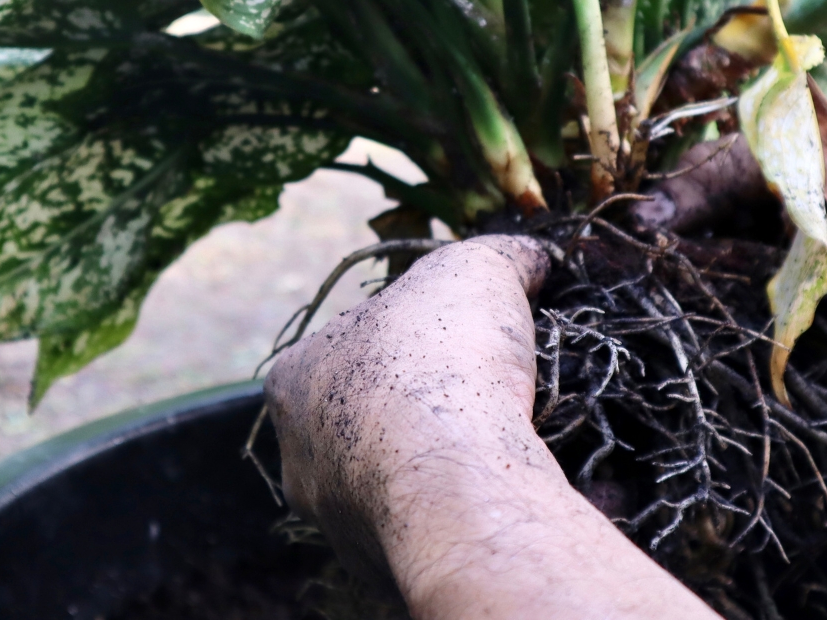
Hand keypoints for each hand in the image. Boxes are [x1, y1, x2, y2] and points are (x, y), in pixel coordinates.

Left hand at [265, 236, 718, 619]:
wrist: (451, 482)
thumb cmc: (441, 361)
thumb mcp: (476, 270)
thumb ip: (502, 257)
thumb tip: (534, 258)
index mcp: (293, 379)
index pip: (350, 347)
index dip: (414, 337)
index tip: (469, 339)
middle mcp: (299, 456)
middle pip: (374, 421)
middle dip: (430, 409)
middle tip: (495, 396)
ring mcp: (337, 521)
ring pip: (401, 483)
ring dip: (452, 464)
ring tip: (514, 444)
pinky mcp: (383, 570)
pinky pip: (434, 530)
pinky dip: (472, 511)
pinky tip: (513, 492)